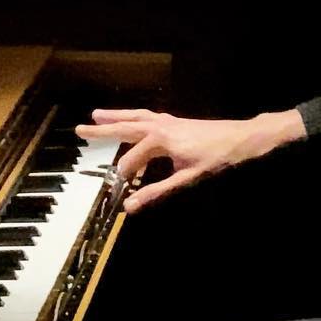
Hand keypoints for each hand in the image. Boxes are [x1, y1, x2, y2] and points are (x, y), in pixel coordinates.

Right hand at [76, 106, 304, 211]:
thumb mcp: (186, 179)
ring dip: (116, 117)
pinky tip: (132, 121)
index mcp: (160, 139)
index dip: (124, 175)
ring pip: (135, 117)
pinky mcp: (175, 122)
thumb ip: (156, 192)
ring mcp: (168, 121)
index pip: (132, 159)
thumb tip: (131, 206)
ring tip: (96, 114)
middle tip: (79, 129)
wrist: (241, 140)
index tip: (117, 188)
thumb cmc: (216, 160)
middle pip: (125, 127)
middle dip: (102, 130)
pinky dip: (134, 117)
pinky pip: (147, 116)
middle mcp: (161, 126)